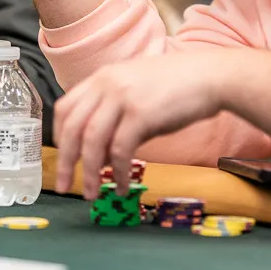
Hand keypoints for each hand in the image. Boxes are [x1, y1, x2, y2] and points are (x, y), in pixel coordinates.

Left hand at [54, 52, 230, 198]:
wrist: (211, 76)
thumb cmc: (179, 86)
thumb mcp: (138, 90)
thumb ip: (115, 113)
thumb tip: (98, 152)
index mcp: (104, 76)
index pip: (65, 107)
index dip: (59, 136)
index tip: (63, 157)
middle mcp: (107, 84)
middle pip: (72, 127)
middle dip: (65, 161)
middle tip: (63, 184)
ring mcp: (123, 98)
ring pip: (91, 142)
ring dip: (88, 173)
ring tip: (92, 193)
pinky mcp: (141, 115)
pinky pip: (119, 151)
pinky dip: (116, 173)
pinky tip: (122, 186)